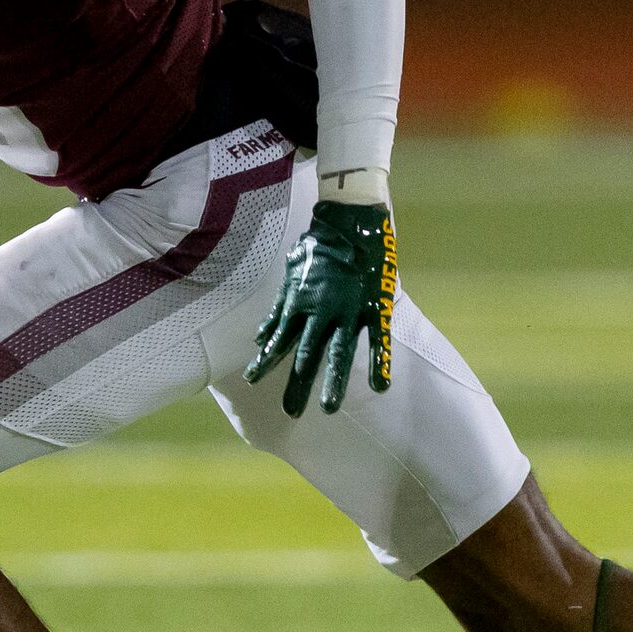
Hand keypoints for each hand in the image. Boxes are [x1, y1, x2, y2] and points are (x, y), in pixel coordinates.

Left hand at [245, 200, 395, 415]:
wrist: (350, 217)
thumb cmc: (318, 244)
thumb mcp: (290, 273)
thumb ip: (278, 307)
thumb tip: (259, 336)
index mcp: (299, 302)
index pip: (279, 339)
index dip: (265, 361)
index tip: (252, 380)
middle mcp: (321, 311)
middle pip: (306, 355)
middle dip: (297, 385)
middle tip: (290, 414)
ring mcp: (348, 311)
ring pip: (339, 354)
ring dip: (333, 383)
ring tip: (327, 409)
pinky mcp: (374, 306)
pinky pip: (378, 340)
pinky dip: (379, 363)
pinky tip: (379, 388)